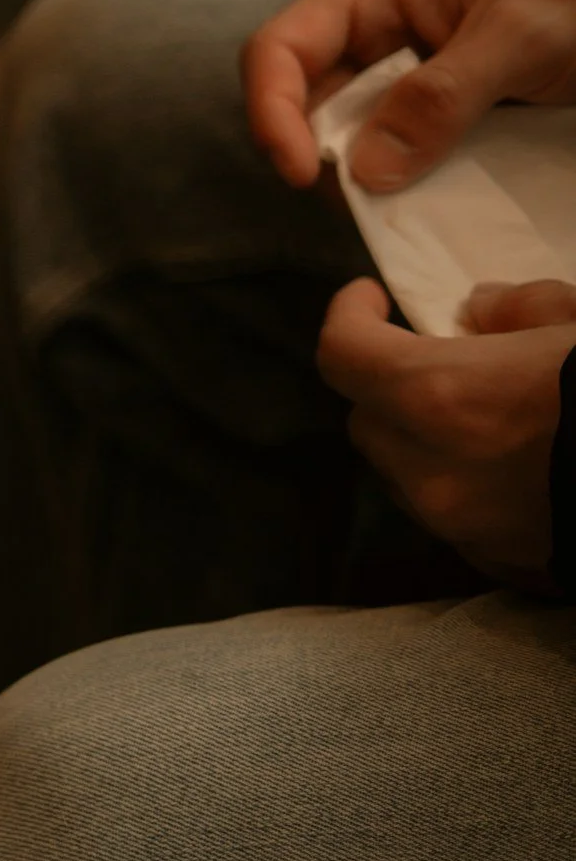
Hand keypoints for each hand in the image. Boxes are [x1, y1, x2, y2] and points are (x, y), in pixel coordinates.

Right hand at [244, 0, 575, 192]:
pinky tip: (423, 193)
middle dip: (317, 153)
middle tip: (364, 197)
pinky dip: (392, 179)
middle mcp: (363, 32)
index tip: (303, 173)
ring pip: (336, 133)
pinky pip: (381, 148)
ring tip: (402, 199)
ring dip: (357, 173)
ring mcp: (388, 72)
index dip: (271, 111)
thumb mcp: (521, 36)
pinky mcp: (415, 108)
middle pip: (297, 99)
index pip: (278, 49)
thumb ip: (443, 96)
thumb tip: (367, 172)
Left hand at [315, 277, 575, 588]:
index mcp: (438, 396)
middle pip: (366, 420)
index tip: (370, 299)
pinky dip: (463, 485)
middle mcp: (430, 469)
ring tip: (484, 416)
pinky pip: (451, 517)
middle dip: (388, 387)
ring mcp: (459, 525)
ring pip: (404, 474)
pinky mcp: (495, 562)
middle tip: (438, 359)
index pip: (342, 355)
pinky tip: (514, 468)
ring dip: (423, 439)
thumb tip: (477, 312)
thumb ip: (518, 308)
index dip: (348, 317)